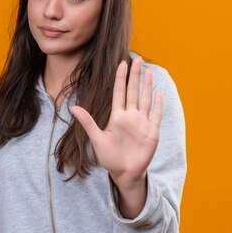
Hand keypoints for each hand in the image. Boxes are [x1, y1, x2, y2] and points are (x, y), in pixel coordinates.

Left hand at [69, 57, 162, 184]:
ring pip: (145, 99)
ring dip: (147, 86)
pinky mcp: (152, 132)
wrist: (124, 173)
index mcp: (117, 117)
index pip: (119, 92)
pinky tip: (159, 92)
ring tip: (149, 71)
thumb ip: (87, 122)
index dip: (121, 78)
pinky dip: (158, 104)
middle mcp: (131, 117)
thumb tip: (72, 107)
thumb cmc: (110, 158)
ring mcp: (142, 123)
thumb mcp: (97, 139)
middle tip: (138, 59)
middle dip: (136, 75)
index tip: (122, 63)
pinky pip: (156, 115)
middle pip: (134, 91)